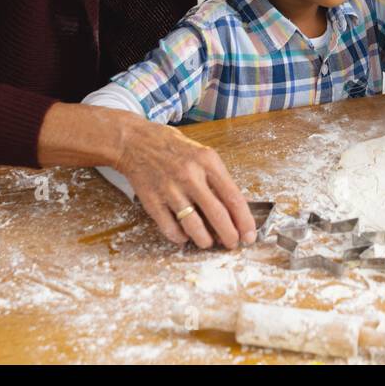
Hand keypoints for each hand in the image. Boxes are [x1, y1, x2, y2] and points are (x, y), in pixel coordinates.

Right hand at [109, 115, 255, 249]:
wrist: (135, 142)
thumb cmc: (173, 148)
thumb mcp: (202, 154)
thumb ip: (218, 179)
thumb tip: (238, 207)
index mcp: (207, 161)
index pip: (233, 197)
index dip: (244, 220)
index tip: (249, 235)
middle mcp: (190, 175)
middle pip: (217, 215)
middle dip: (229, 235)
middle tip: (232, 244)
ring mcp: (170, 189)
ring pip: (193, 226)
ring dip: (205, 240)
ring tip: (209, 242)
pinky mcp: (152, 201)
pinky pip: (170, 228)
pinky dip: (180, 237)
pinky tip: (185, 235)